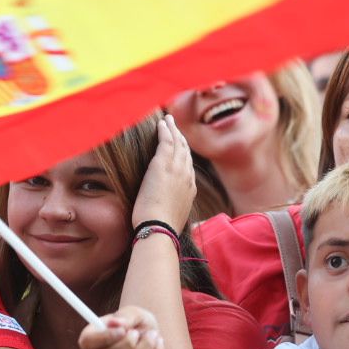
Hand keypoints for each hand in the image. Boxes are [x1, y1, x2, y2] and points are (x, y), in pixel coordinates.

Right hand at [79, 308, 168, 348]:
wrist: (155, 343)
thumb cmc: (139, 325)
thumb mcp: (135, 313)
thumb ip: (126, 316)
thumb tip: (116, 323)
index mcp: (92, 338)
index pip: (86, 342)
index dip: (103, 337)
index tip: (123, 330)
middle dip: (129, 344)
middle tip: (140, 332)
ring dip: (148, 348)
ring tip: (155, 336)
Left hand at [131, 115, 195, 229]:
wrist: (158, 228)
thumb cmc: (161, 228)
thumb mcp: (172, 217)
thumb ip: (172, 208)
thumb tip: (167, 211)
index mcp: (190, 189)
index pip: (188, 166)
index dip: (184, 154)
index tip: (180, 147)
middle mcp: (187, 176)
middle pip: (185, 151)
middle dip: (181, 138)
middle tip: (175, 127)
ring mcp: (176, 169)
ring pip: (178, 143)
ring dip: (173, 129)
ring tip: (168, 120)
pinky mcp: (162, 164)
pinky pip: (166, 141)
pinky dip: (165, 130)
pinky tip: (161, 123)